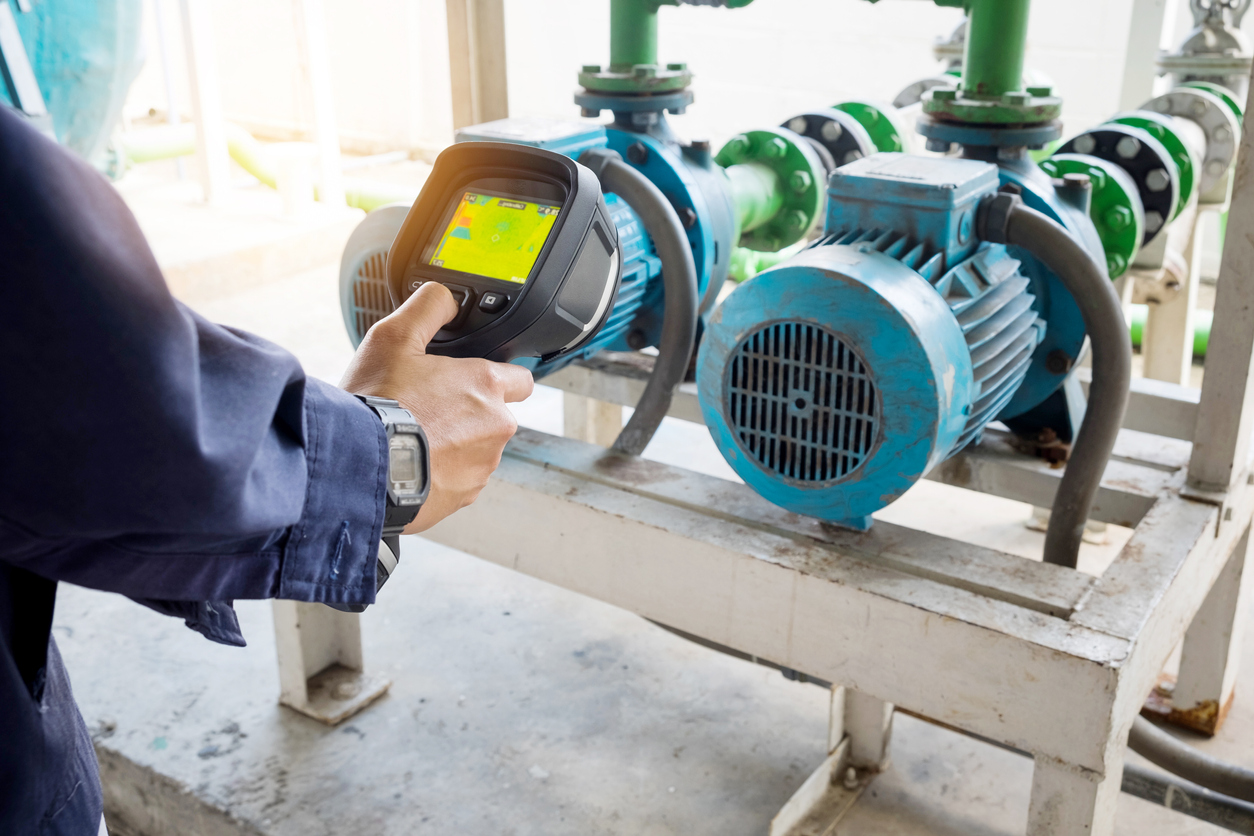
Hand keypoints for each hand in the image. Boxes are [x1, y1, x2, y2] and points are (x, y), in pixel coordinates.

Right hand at [340, 282, 533, 532]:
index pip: (520, 378)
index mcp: (487, 386)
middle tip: (427, 407)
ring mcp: (483, 465)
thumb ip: (428, 308)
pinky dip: (443, 471)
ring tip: (414, 435)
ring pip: (478, 447)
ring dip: (455, 442)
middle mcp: (496, 426)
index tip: (473, 380)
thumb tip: (446, 296)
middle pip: (494, 414)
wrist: (357, 466)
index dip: (497, 377)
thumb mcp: (393, 337)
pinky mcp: (465, 495)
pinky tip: (412, 461)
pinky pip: (461, 477)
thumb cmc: (376, 404)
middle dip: (468, 411)